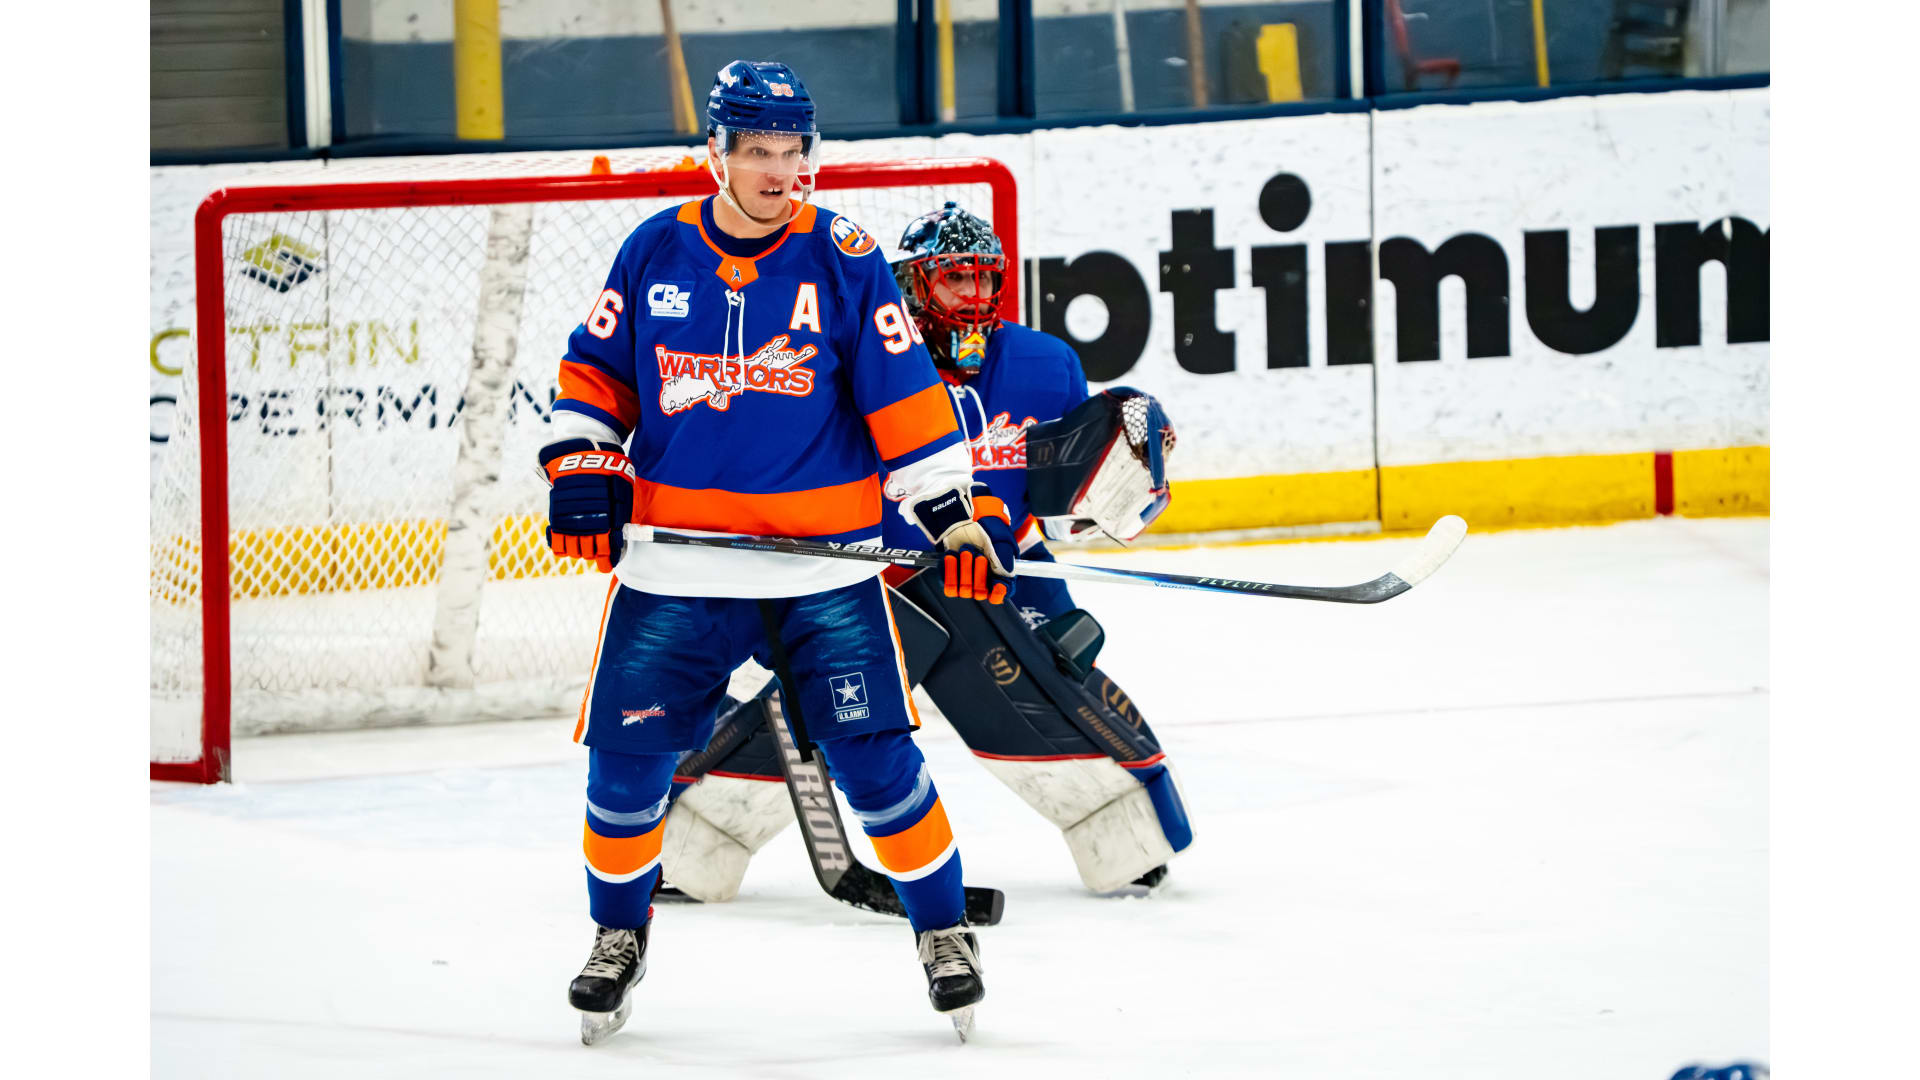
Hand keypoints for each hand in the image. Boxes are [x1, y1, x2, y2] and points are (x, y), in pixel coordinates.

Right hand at [539, 439, 635, 572]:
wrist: (581, 455)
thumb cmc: (607, 472)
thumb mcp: (622, 490)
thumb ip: (620, 514)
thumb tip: (620, 535)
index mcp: (608, 518)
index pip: (607, 548)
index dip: (607, 560)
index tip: (607, 564)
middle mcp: (588, 522)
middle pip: (589, 552)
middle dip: (594, 555)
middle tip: (596, 553)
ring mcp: (571, 520)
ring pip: (573, 550)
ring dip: (579, 552)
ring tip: (582, 547)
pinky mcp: (557, 516)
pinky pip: (556, 540)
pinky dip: (560, 546)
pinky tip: (565, 544)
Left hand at [910, 483, 1016, 603]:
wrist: (960, 512)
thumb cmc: (985, 522)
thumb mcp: (1001, 539)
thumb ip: (1005, 560)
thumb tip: (1006, 580)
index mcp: (998, 571)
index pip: (1000, 593)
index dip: (998, 593)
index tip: (996, 588)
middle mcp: (982, 577)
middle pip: (981, 592)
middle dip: (978, 573)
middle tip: (976, 554)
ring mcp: (964, 576)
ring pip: (964, 590)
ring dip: (964, 570)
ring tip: (963, 550)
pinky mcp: (948, 573)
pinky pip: (947, 585)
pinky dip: (949, 572)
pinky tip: (950, 556)